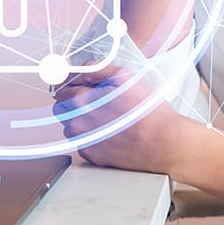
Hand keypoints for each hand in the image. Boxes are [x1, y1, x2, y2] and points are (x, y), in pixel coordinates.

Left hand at [51, 64, 193, 174]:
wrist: (162, 142)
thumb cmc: (146, 111)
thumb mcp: (124, 77)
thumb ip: (97, 70)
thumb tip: (83, 69)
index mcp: (81, 101)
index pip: (60, 88)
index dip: (72, 84)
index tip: (81, 84)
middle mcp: (76, 124)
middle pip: (61, 108)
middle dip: (73, 102)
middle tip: (95, 99)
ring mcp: (83, 141)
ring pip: (71, 126)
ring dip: (81, 120)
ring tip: (106, 116)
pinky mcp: (92, 156)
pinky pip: (83, 141)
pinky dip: (91, 135)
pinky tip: (109, 131)